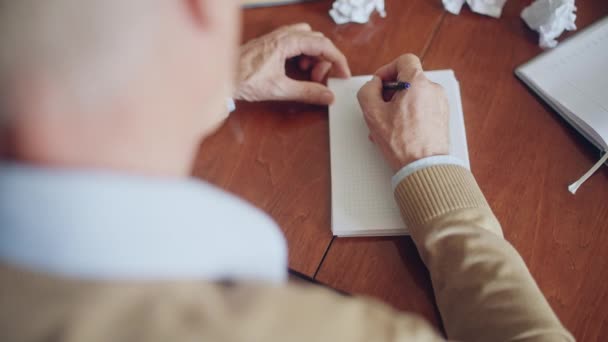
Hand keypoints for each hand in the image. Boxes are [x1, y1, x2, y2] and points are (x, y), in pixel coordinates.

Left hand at [234, 23, 350, 104]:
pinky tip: (298, 69)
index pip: (323, 45)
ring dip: (314, 57)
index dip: (337, 60)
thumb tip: (327, 95)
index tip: (343, 74)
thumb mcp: (278, 89)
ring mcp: (277, 37)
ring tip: (310, 75)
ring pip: (308, 39)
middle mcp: (283, 35)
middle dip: (325, 60)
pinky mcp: (272, 43)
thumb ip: (306, 92)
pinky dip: (303, 54)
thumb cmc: (242, 79)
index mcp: (286, 42)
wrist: (221, 77)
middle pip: (317, 41)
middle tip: (321, 80)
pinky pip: (296, 42)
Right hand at [357, 54, 448, 171]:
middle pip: (408, 79)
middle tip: (381, 108)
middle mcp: (433, 90)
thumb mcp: (372, 113)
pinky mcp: (442, 117)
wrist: (424, 167)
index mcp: (418, 83)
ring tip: (388, 125)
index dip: (388, 69)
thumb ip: (368, 90)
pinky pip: (423, 108)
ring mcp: (440, 104)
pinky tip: (399, 132)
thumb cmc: (402, 144)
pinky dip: (410, 114)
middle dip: (391, 92)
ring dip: (398, 106)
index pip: (404, 60)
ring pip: (414, 95)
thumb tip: (373, 85)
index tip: (380, 84)